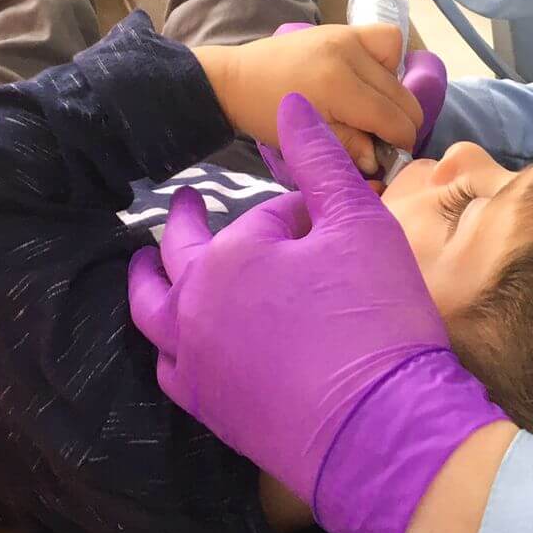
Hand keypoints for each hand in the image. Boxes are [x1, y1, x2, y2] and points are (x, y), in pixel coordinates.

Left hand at [128, 93, 507, 532]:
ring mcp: (194, 363)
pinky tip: (180, 344)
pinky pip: (170, 369)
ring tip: (148, 265)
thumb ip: (321, 160)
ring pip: (153, 314)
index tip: (327, 221)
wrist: (383, 429)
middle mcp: (193, 307)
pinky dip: (167, 346)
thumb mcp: (361, 225)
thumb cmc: (376, 319)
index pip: (263, 216)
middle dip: (188, 225)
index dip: (301, 214)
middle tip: (188, 205)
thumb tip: (293, 103)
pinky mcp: (208, 410)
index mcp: (229, 256)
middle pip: (180, 254)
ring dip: (151, 282)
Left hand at [195, 23, 422, 176]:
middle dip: (401, 120)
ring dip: (395, 89)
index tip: (396, 153)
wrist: (237, 80)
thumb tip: (381, 159)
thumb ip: (351, 146)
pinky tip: (369, 78)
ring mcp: (346, 35)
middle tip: (386, 136)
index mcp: (337, 86)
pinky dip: (387, 60)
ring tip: (375, 105)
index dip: (400, 140)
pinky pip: (384, 39)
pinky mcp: (342, 28)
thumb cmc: (268, 115)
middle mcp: (348, 54)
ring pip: (398, 62)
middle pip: (399, 93)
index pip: (390, 116)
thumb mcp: (310, 139)